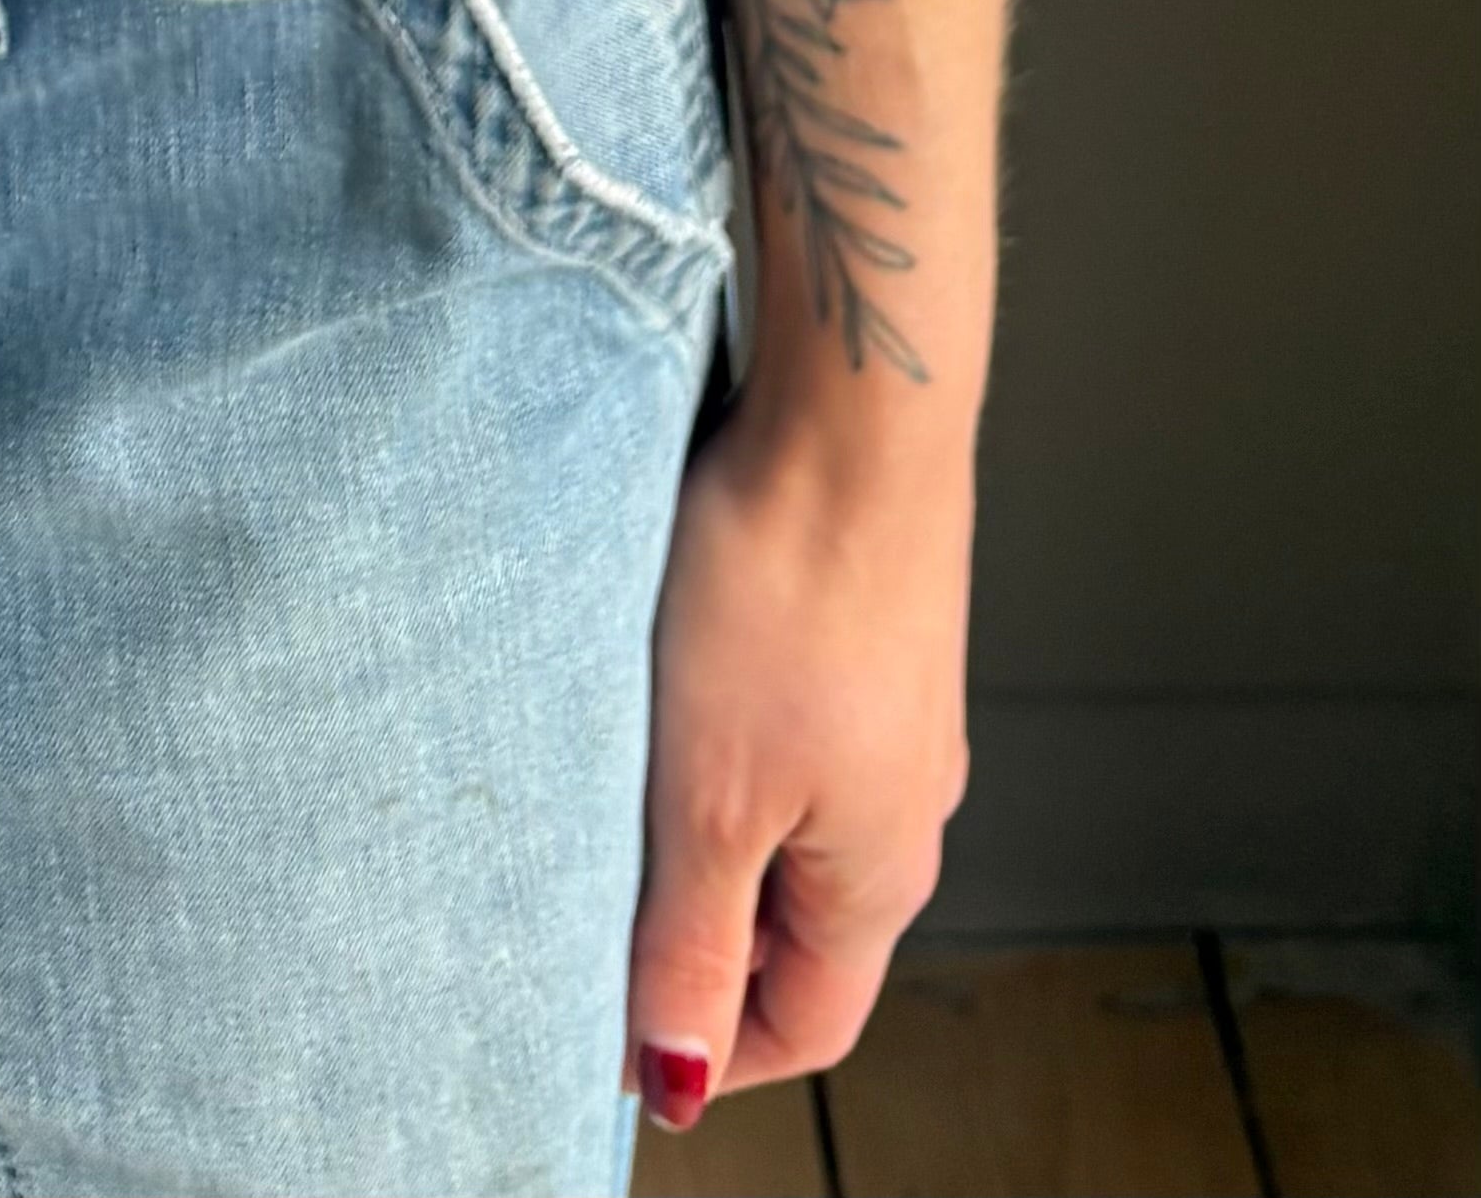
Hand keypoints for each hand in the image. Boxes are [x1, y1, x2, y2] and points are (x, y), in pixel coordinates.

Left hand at [623, 384, 975, 1132]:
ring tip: (603, 777)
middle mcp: (903, 806)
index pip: (807, 1025)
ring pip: (780, 820)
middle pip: (794, 929)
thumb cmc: (788, 589)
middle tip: (583, 894)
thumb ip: (694, 941)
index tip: (609, 1027)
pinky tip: (652, 682)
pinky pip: (782, 729)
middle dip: (691, 934)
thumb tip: (680, 1075)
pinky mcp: (857, 635)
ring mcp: (886, 714)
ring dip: (694, 825)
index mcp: (883, 875)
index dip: (709, 1046)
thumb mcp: (713, 797)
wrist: (849, 409)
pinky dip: (712, 737)